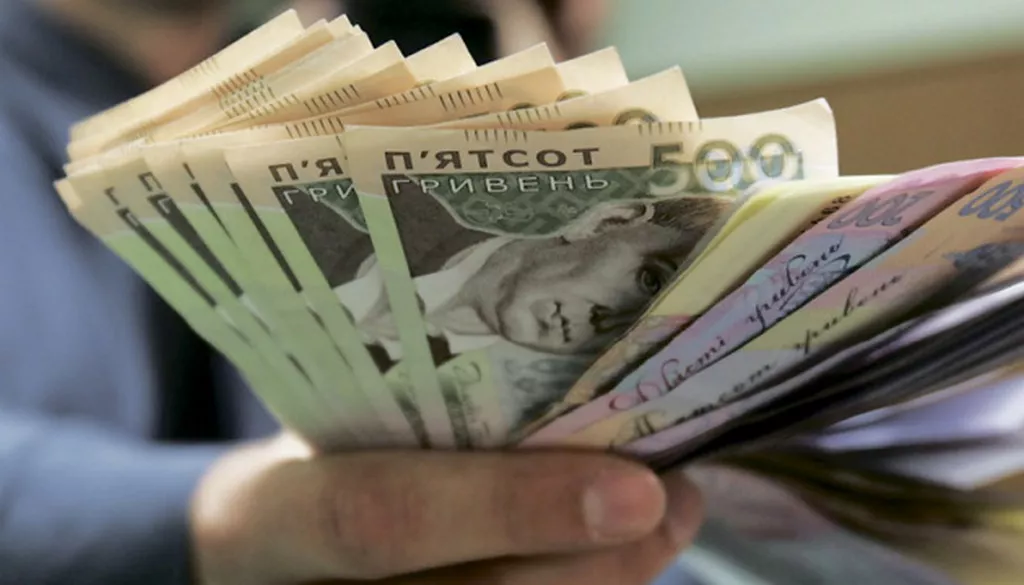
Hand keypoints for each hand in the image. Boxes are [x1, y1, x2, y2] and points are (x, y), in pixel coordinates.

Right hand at [190, 435, 702, 584]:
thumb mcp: (323, 416)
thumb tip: (574, 360)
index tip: (633, 488)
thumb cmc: (303, 456)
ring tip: (672, 513)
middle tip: (674, 499)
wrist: (253, 553)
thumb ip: (414, 403)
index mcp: (271, 515)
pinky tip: (626, 546)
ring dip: (607, 578)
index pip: (381, 517)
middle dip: (592, 559)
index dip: (510, 509)